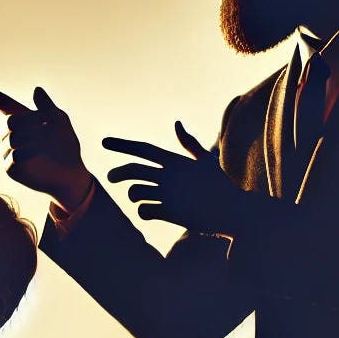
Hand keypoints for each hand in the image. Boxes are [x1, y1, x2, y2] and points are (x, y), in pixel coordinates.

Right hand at [0, 81, 92, 209]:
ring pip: (13, 138)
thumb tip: (36, 89)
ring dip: (35, 137)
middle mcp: (9, 135)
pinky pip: (17, 155)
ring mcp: (7, 153)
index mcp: (20, 120)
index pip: (2, 104)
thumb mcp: (59, 122)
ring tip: (49, 141)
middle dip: (30, 121)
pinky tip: (42, 152)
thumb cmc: (64, 146)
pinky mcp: (10, 170)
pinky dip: (32, 151)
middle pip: (10, 121)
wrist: (70, 173)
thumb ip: (48, 106)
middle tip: (48, 126)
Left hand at [104, 121, 247, 236]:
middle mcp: (170, 175)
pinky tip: (150, 213)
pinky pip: (144, 211)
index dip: (122, 145)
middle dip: (117, 173)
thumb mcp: (206, 161)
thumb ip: (189, 144)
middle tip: (111, 177)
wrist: (234, 211)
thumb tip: (177, 124)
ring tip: (141, 198)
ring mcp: (170, 194)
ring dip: (134, 196)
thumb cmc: (220, 186)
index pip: (143, 149)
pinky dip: (143, 212)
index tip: (104, 142)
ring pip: (135, 192)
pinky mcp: (171, 213)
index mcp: (176, 161)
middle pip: (132, 170)